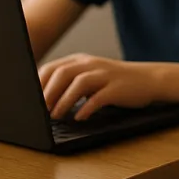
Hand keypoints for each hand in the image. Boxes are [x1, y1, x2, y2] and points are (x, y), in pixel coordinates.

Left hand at [38, 54, 160, 119]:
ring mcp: (105, 75)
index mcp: (81, 61)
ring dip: (64, 101)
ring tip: (56, 116)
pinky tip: (80, 117)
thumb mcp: (90, 77)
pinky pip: (99, 97)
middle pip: (62, 73)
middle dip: (48, 93)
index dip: (39, 84)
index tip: (30, 101)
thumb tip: (43, 99)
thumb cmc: (114, 82)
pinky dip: (87, 108)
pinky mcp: (117, 88)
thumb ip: (70, 82)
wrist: (148, 79)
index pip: (52, 68)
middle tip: (40, 110)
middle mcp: (91, 64)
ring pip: (79, 83)